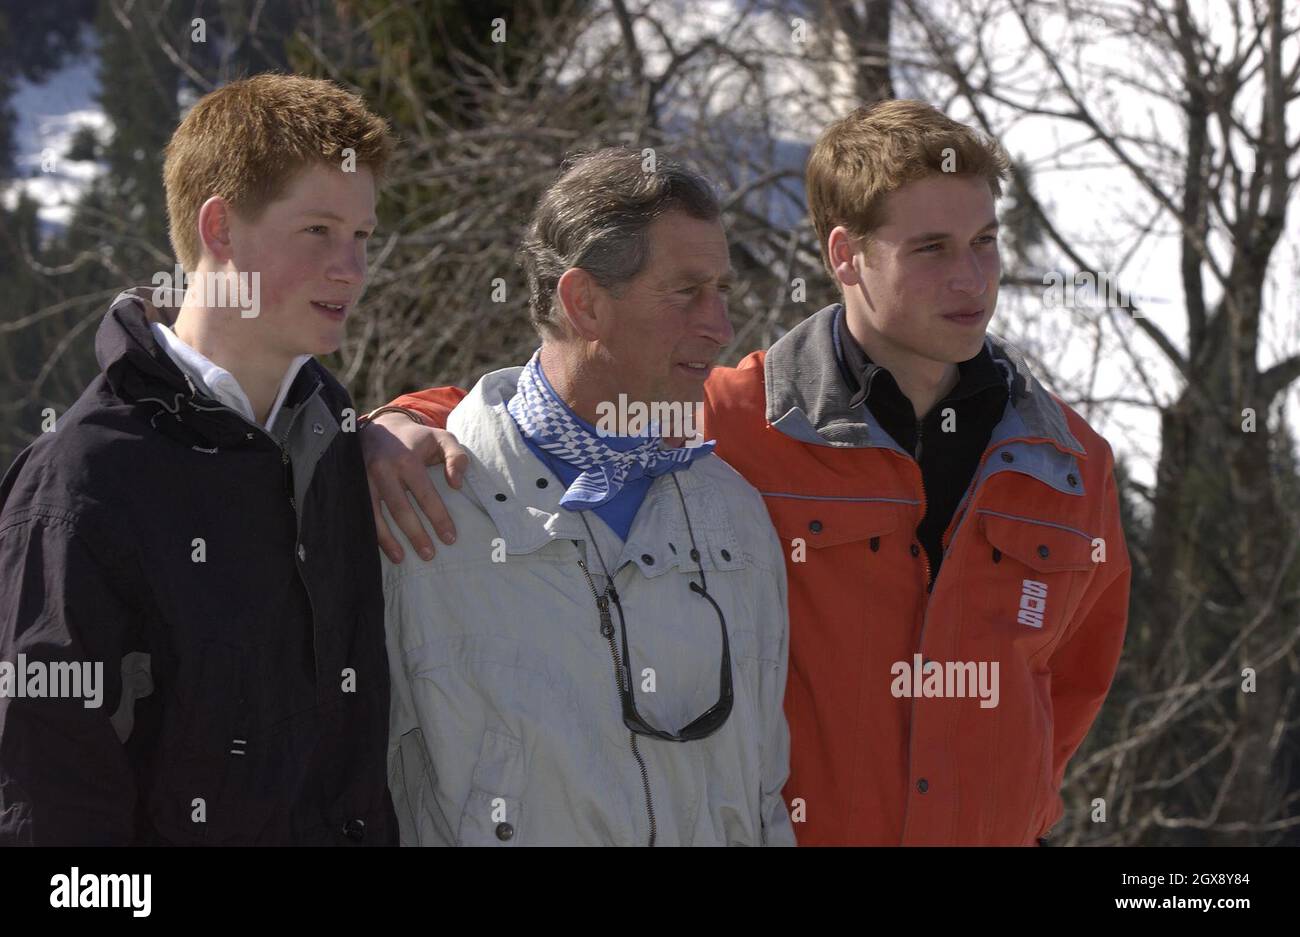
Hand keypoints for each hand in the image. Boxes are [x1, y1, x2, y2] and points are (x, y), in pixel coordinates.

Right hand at [361, 412, 467, 562]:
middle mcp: (382, 469)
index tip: (450, 538)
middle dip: (415, 535)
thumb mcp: (442, 438)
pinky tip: (380, 547)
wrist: (379, 426)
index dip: (438, 518)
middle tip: (429, 555)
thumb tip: (456, 484)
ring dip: (388, 540)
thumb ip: (457, 457)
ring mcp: (363, 478)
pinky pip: (361, 513)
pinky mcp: (352, 485)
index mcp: (406, 459)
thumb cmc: (416, 438)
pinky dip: (371, 531)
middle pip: (400, 509)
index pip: (425, 494)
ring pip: (375, 515)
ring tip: (401, 558)